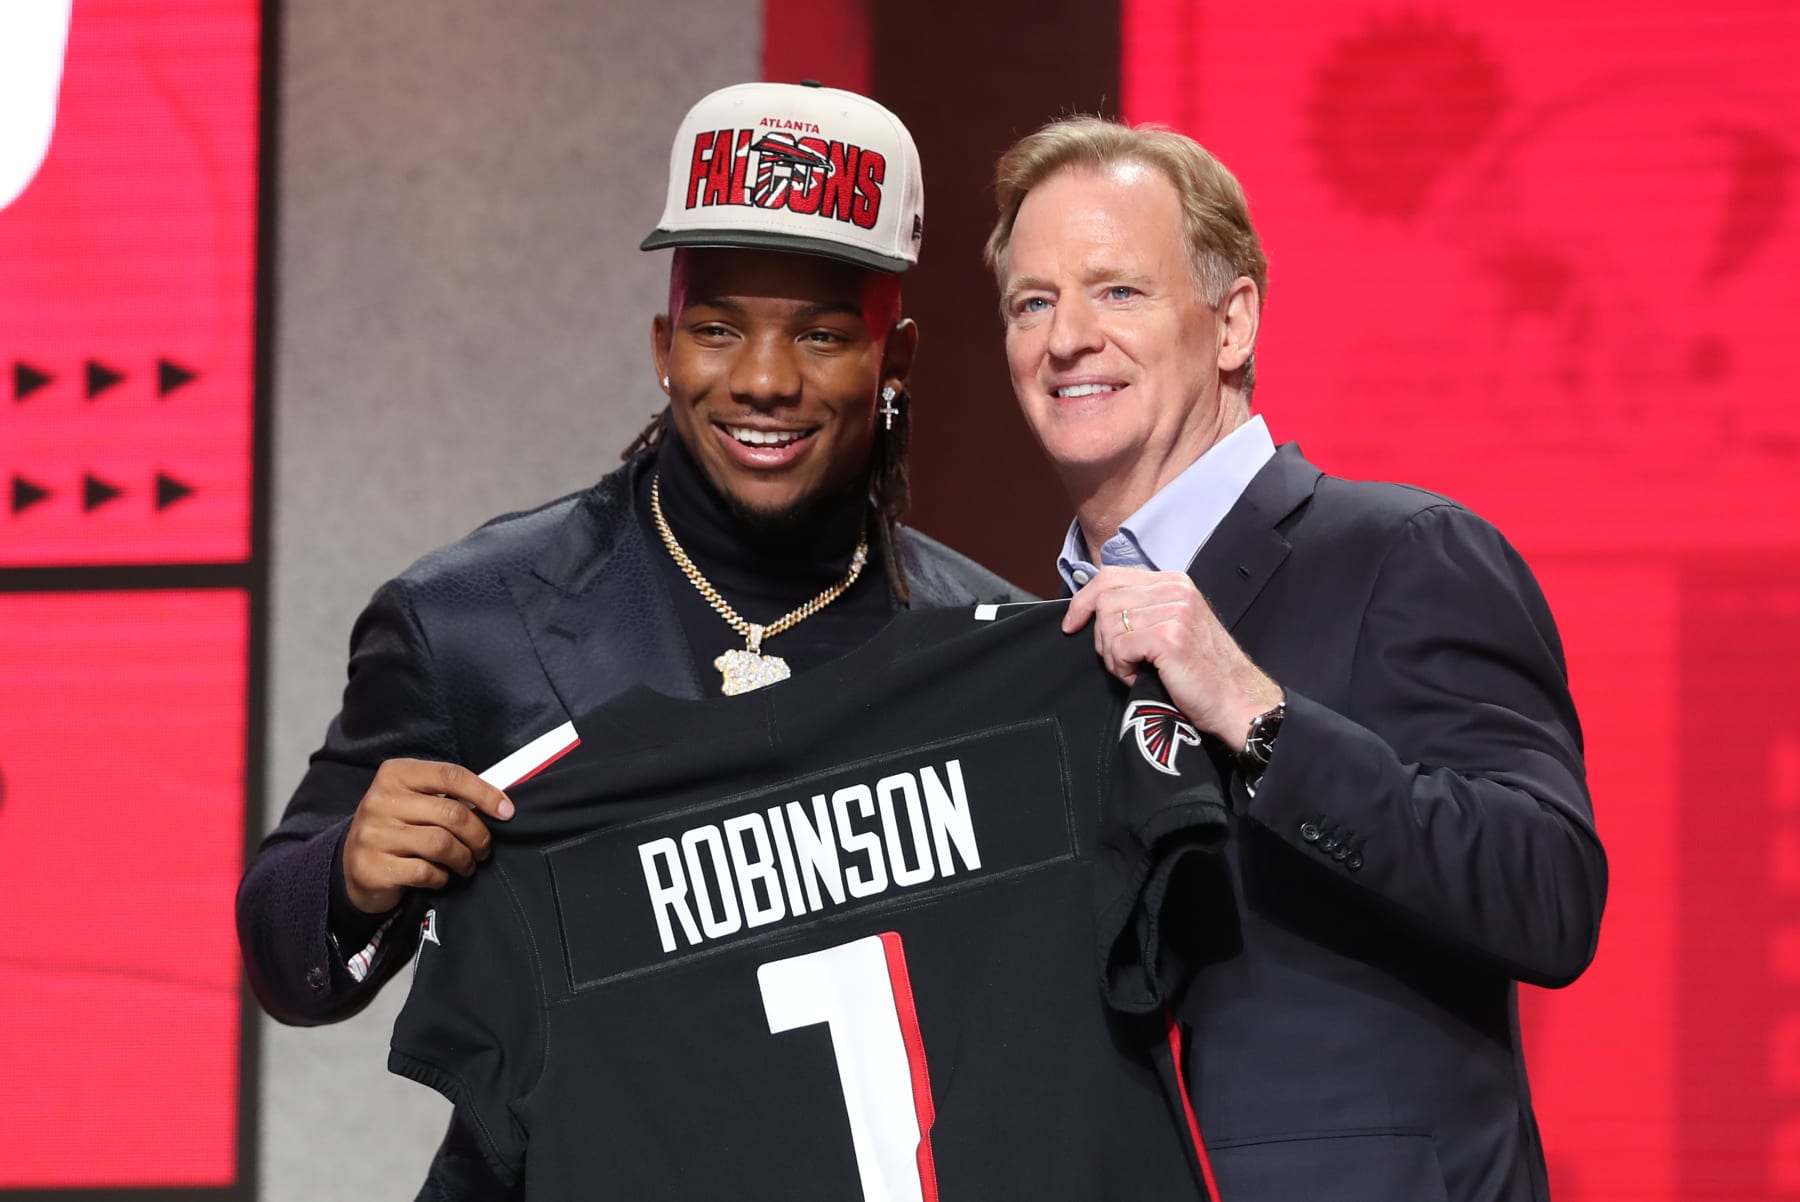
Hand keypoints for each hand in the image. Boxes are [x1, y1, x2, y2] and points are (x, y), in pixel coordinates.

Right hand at [342, 759, 513, 913]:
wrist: (353, 865)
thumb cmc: (397, 828)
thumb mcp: (415, 801)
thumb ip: (447, 796)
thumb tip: (497, 804)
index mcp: (395, 774)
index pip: (450, 775)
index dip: (485, 793)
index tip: (506, 811)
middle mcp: (380, 800)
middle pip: (451, 813)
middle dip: (478, 835)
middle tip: (484, 849)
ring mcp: (373, 834)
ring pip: (441, 844)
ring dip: (463, 858)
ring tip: (466, 864)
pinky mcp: (372, 867)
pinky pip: (425, 872)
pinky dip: (441, 877)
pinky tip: (440, 876)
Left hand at [1063, 565, 1282, 745]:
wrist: (1238, 701)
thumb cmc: (1203, 672)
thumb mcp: (1174, 626)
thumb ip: (1143, 610)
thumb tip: (1095, 609)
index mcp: (1174, 582)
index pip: (1111, 576)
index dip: (1084, 600)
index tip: (1072, 623)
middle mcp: (1175, 589)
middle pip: (1104, 599)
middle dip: (1100, 636)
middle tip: (1118, 661)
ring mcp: (1173, 611)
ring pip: (1108, 624)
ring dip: (1113, 656)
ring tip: (1136, 670)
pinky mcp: (1169, 637)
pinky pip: (1118, 647)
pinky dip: (1122, 669)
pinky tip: (1141, 677)